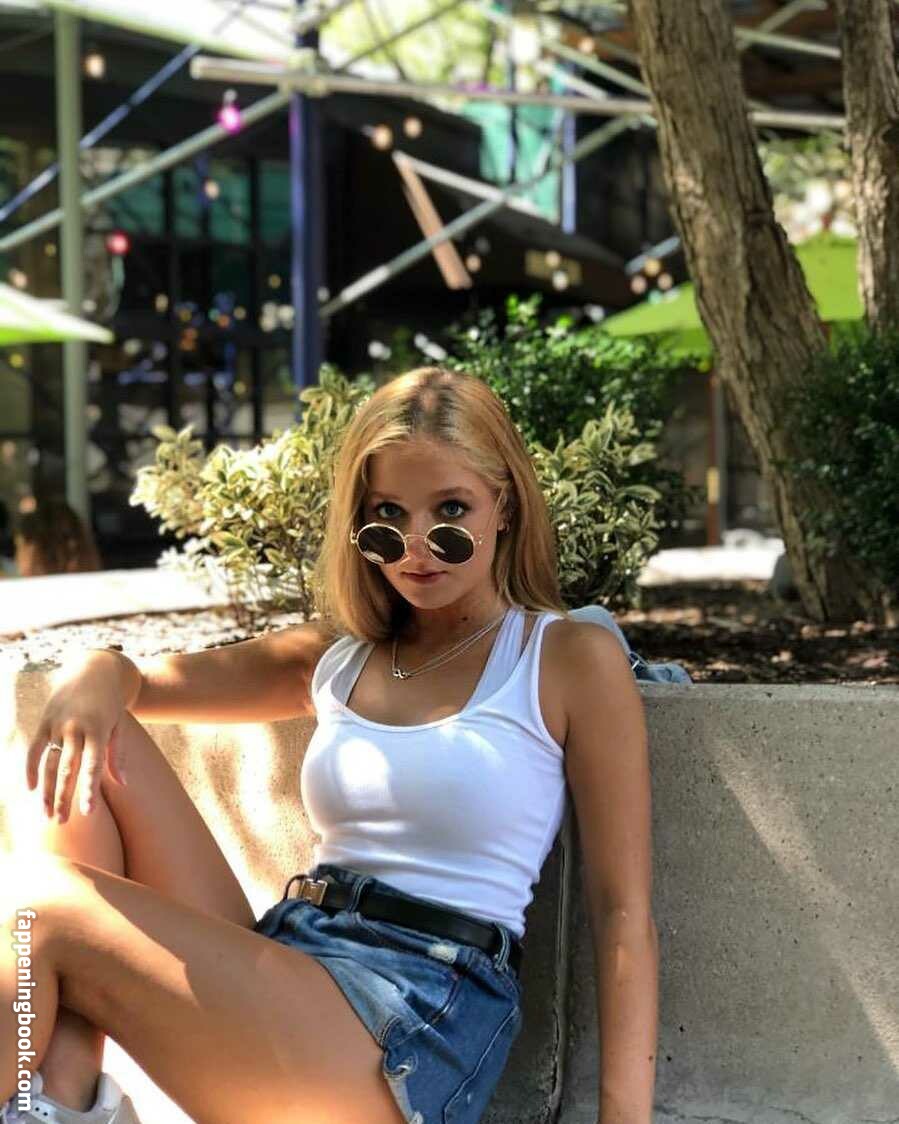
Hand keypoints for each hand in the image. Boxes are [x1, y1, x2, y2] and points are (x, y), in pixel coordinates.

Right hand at [26, 650, 135, 822]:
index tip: (88, 813)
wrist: (95, 670)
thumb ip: (118, 755)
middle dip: (65, 797)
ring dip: (47, 790)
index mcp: (98, 730)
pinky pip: (34, 749)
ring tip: (47, 815)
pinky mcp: (44, 721)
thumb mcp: (119, 726)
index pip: (93, 767)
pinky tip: (31, 789)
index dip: (89, 790)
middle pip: (68, 769)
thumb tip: (121, 784)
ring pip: (49, 763)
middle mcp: (76, 728)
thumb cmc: (112, 704)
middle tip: (62, 823)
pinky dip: (30, 768)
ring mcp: (57, 724)